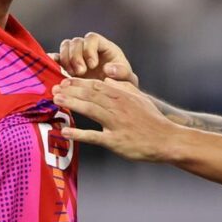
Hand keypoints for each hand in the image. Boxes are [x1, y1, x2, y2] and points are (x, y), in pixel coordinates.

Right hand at [51, 32, 138, 89]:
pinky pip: (56, 57)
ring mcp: (77, 55)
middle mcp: (89, 48)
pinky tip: (55, 69)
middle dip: (76, 57)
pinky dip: (53, 61)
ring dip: (66, 60)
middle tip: (80, 73)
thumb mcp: (128, 79)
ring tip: (72, 75)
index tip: (92, 65)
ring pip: (65, 47)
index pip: (92, 38)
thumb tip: (108, 68)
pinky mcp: (67, 65)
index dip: (89, 49)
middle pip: (76, 41)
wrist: (113, 96)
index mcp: (104, 47)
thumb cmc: (122, 84)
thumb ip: (122, 72)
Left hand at [51, 78, 176, 161]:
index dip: (78, 83)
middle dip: (70, 91)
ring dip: (71, 104)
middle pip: (89, 95)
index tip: (64, 81)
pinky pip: (94, 136)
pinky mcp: (116, 141)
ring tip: (55, 101)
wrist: (167, 140)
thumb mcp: (140, 98)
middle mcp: (118, 107)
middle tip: (53, 89)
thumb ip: (123, 87)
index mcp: (122, 96)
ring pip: (90, 110)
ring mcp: (116, 124)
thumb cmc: (153, 120)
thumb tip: (107, 80)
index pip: (95, 85)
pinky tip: (65, 132)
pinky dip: (79, 134)